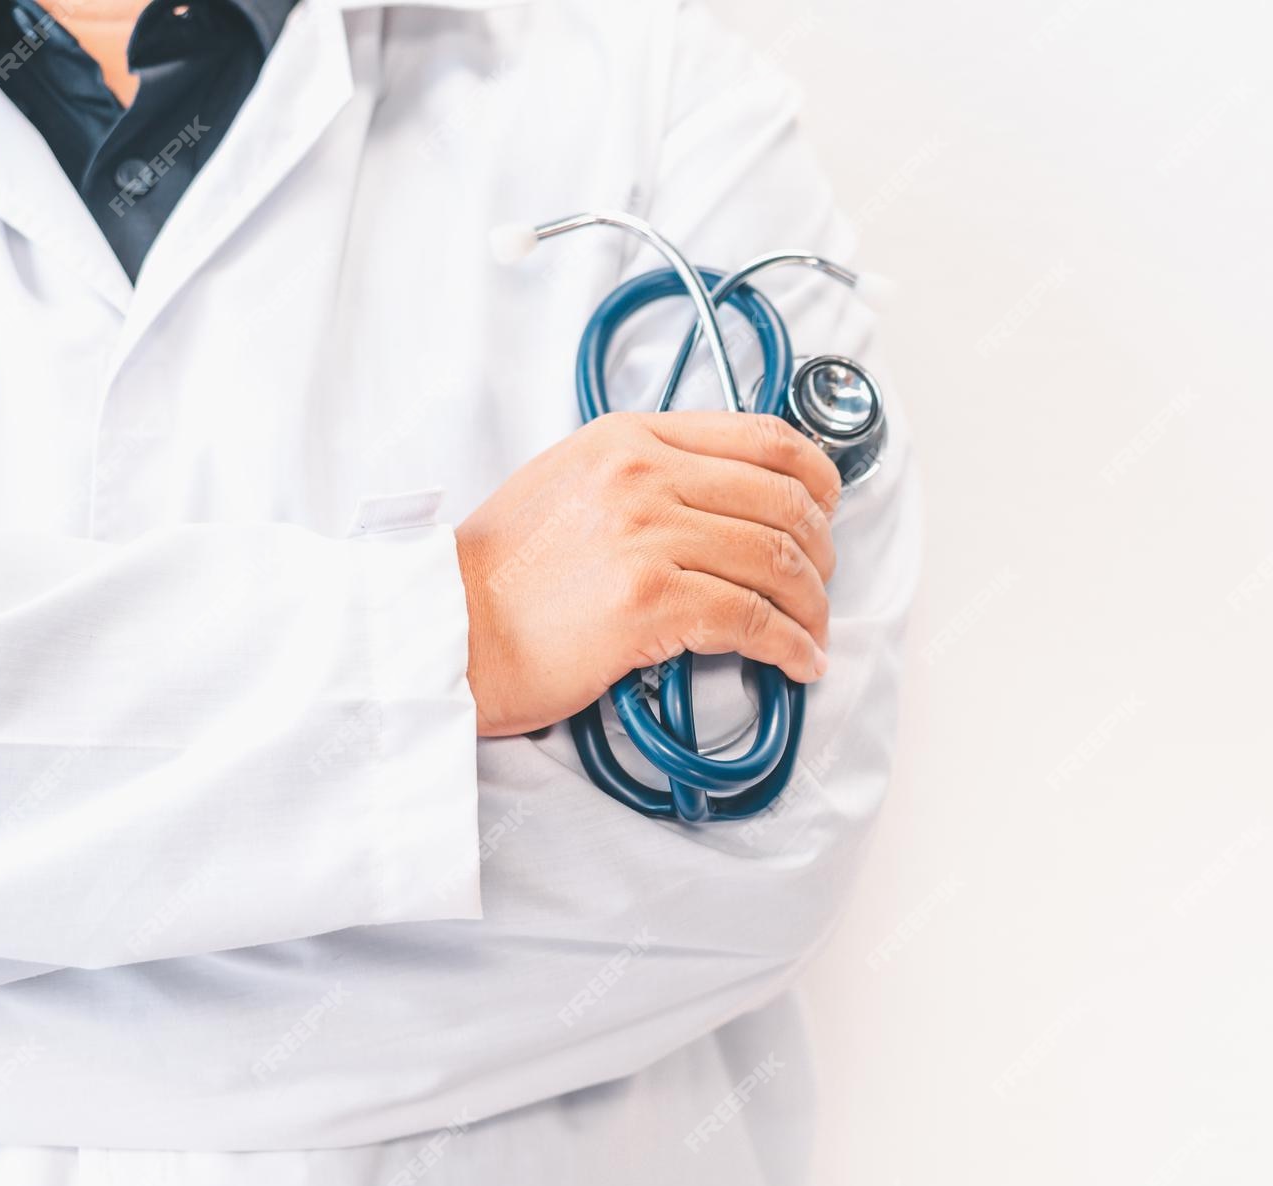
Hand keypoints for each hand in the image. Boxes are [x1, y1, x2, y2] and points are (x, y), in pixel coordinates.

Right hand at [456, 410, 840, 736]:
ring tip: (813, 633)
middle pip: (782, 501)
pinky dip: (791, 645)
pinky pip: (753, 619)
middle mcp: (643, 474)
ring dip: (812, 606)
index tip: (828, 510)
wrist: (444, 629)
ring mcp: (647, 534)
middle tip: (821, 586)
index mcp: (630, 437)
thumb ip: (643, 472)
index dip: (817, 477)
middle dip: (820, 551)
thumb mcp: (570, 481)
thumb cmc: (501, 573)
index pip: (762, 436)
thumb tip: (724, 493)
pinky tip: (798, 661)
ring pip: (775, 561)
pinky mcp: (649, 600)